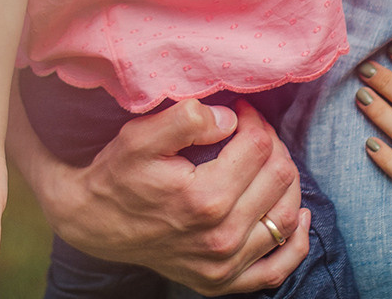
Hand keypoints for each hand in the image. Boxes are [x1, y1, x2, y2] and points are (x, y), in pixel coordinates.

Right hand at [28, 99, 309, 294]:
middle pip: (278, 177)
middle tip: (252, 130)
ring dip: (288, 182)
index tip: (239, 109)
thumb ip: (187, 119)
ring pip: (285, 216)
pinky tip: (298, 216)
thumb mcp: (141, 136)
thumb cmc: (118, 175)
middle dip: (272, 143)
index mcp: (204, 198)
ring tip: (270, 160)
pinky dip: (296, 243)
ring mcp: (223, 264)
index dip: (254, 119)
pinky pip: (276, 270)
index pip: (258, 146)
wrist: (94, 223)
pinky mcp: (222, 281)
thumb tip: (229, 118)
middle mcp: (220, 236)